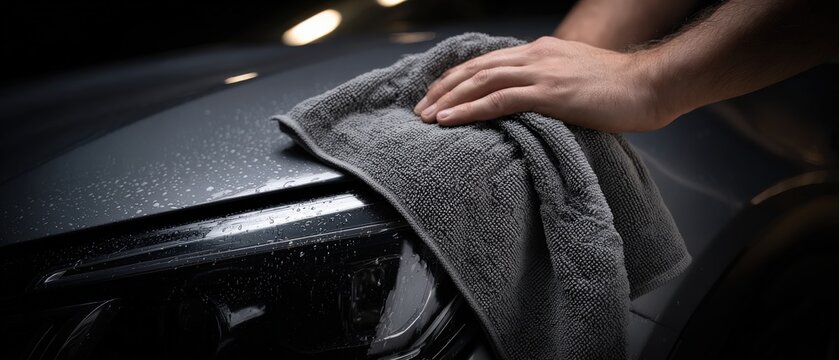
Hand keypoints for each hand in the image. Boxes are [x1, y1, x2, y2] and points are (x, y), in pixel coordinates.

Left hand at [413, 36, 674, 132]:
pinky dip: (469, 110)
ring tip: (425, 117)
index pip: (486, 62)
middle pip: (475, 69)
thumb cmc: (618, 88)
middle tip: (419, 109)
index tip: (436, 95)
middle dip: (443, 89)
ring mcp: (541, 73)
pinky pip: (499, 100)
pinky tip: (449, 120)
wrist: (650, 85)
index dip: (457, 79)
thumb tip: (528, 102)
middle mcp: (534, 56)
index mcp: (539, 52)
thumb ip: (549, 84)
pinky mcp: (549, 94)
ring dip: (448, 100)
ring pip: (480, 82)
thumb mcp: (576, 78)